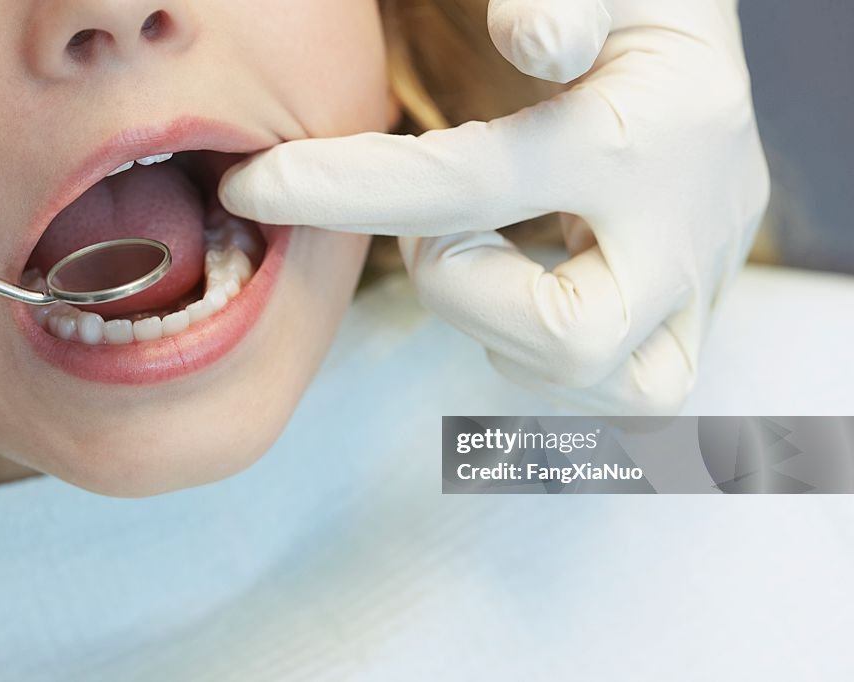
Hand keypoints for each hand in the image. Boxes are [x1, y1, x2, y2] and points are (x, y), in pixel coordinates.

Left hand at [218, 0, 769, 414]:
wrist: (701, 49)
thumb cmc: (627, 4)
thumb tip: (529, 36)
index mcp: (650, 128)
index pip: (470, 185)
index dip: (343, 191)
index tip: (256, 187)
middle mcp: (689, 222)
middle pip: (573, 335)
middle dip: (463, 293)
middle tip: (433, 230)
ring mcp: (702, 276)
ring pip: (612, 379)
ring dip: (504, 330)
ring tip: (477, 250)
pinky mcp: (699, 307)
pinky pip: (633, 382)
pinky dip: (545, 350)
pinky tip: (517, 281)